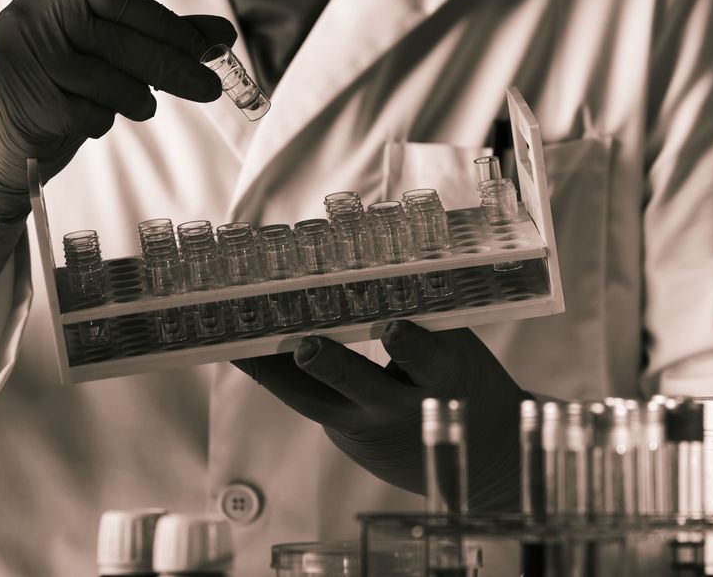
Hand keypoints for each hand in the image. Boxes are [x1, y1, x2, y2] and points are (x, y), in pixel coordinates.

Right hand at [0, 0, 234, 222]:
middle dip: (172, 68)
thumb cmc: (66, 83)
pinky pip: (87, 112)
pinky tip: (92, 118)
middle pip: (120, 41)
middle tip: (209, 88)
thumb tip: (224, 33)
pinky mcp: (26, 98)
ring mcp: (24, 56)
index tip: (207, 50)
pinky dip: (101, 121)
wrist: (9, 135)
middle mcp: (33, 13)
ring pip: (107, 80)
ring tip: (141, 106)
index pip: (124, 0)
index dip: (170, 27)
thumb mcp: (112, 51)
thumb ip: (163, 36)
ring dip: (136, 100)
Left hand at [233, 321, 528, 511]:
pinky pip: (303, 399)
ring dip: (275, 369)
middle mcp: (397, 405)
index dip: (411, 347)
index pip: (426, 360)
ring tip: (238, 341)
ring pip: (313, 399)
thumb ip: (423, 313)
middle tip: (305, 345)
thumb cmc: (458, 381)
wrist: (473, 458)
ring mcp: (364, 425)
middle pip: (360, 386)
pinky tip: (240, 346)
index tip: (393, 328)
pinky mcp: (341, 433)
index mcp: (439, 377)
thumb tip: (381, 255)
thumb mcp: (457, 347)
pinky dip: (272, 372)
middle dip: (332, 366)